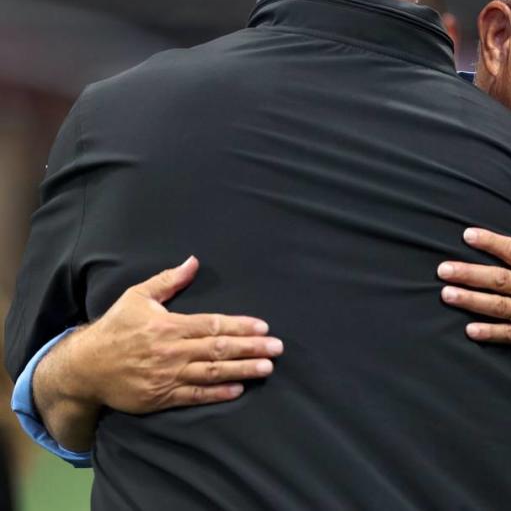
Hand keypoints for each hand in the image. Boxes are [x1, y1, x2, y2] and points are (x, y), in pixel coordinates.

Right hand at [65, 256, 282, 411]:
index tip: (263, 327)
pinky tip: (238, 390)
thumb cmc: (115, 328)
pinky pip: (194, 396)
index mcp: (169, 325)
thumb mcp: (137, 296)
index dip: (240, 326)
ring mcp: (167, 376)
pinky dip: (217, 394)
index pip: (213, 325)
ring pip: (212, 373)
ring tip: (266, 368)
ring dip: (242, 371)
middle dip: (251, 348)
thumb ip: (168, 280)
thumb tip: (193, 261)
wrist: (84, 368)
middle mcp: (172, 351)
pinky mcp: (161, 397)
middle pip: (219, 349)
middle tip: (277, 348)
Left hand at [437, 198, 510, 363]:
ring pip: (499, 307)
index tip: (467, 235)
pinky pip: (510, 335)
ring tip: (446, 294)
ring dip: (471, 300)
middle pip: (500, 279)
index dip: (491, 242)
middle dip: (469, 273)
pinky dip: (490, 333)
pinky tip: (469, 330)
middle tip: (442, 269)